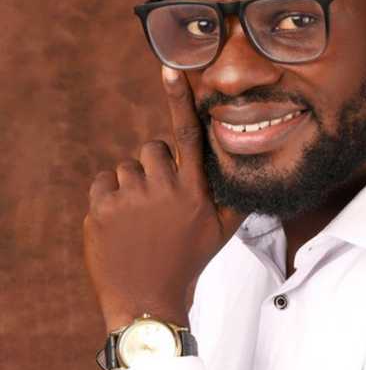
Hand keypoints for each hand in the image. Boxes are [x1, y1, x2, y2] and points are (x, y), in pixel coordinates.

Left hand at [83, 66, 245, 333]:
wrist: (148, 299)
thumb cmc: (189, 260)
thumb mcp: (223, 230)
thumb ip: (238, 195)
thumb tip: (261, 172)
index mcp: (194, 191)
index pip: (189, 134)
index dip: (179, 99)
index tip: (170, 70)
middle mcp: (163, 190)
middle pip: (154, 149)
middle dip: (157, 165)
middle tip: (161, 195)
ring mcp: (129, 200)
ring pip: (127, 167)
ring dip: (134, 184)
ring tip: (142, 215)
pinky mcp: (101, 211)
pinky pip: (103, 182)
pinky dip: (110, 195)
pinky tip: (121, 219)